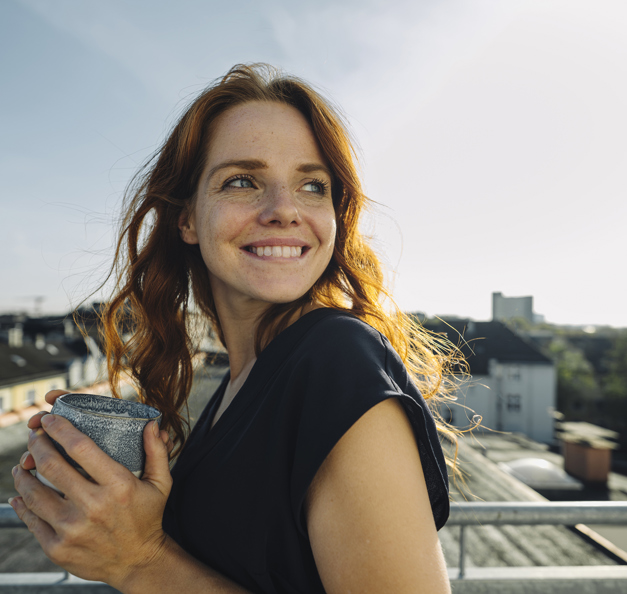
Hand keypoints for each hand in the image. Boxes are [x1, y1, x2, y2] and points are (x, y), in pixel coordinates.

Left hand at [11, 405, 172, 587]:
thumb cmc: (148, 518)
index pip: (81, 448)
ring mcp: (72, 529)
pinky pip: (32, 519)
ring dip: (24, 473)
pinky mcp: (57, 547)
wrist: (138, 562)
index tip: (50, 419)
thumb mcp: (161, 483)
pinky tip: (21, 492)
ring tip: (23, 463)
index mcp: (118, 486)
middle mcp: (93, 506)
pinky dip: (22, 503)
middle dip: (37, 445)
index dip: (60, 429)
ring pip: (35, 493)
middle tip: (33, 436)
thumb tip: (153, 424)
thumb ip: (157, 452)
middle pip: (52, 466)